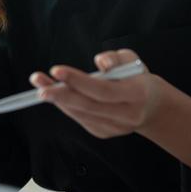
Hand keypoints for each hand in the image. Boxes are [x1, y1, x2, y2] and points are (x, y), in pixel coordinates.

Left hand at [29, 49, 165, 138]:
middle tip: (38, 84)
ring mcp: (115, 128)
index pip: (103, 90)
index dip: (78, 81)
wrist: (153, 108)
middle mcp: (126, 115)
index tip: (56, 70)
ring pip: (80, 113)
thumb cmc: (137, 78)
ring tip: (38, 83)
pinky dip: (65, 105)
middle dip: (60, 95)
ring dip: (57, 99)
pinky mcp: (104, 133)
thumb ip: (115, 58)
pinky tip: (53, 93)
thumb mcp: (132, 61)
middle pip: (88, 106)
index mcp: (136, 95)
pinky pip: (79, 118)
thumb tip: (101, 64)